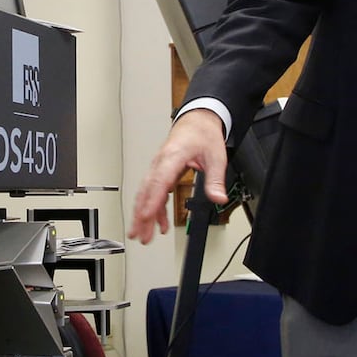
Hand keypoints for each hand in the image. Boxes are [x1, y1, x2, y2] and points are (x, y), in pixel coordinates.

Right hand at [127, 109, 230, 244]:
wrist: (197, 121)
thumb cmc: (202, 135)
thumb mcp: (216, 157)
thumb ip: (215, 180)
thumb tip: (218, 198)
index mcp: (172, 157)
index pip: (158, 182)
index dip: (151, 202)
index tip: (146, 217)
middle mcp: (160, 163)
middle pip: (146, 192)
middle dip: (141, 215)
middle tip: (138, 235)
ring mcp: (158, 168)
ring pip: (145, 194)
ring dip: (143, 215)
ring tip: (142, 235)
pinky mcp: (160, 172)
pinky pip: (152, 192)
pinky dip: (154, 208)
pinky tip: (159, 223)